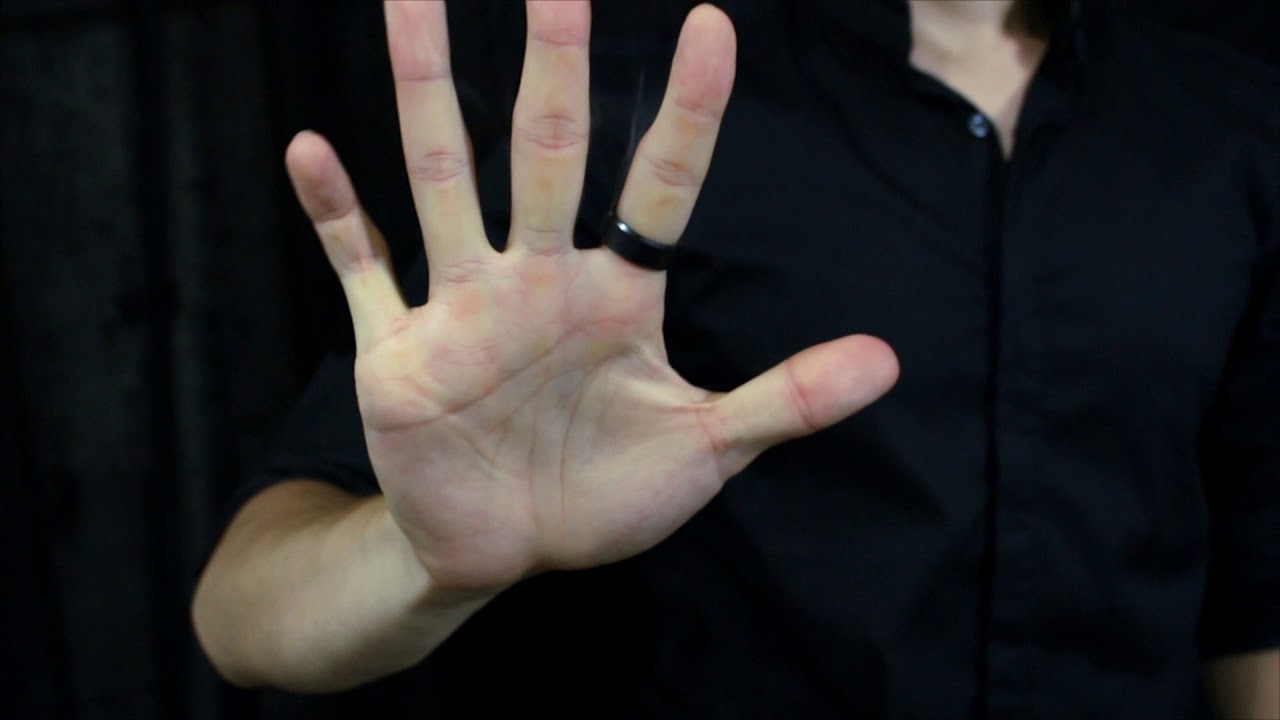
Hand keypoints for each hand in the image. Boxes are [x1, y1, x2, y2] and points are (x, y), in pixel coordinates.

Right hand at [284, 1, 898, 592]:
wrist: (504, 550)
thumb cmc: (603, 492)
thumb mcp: (704, 448)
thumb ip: (786, 402)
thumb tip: (890, 361)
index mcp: (617, 297)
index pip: (659, 187)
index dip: (689, 112)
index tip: (714, 25)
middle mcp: (538, 281)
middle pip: (547, 153)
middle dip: (554, 68)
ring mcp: (462, 308)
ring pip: (443, 181)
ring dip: (425, 94)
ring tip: (413, 0)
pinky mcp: (396, 351)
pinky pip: (360, 268)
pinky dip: (334, 213)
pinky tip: (309, 145)